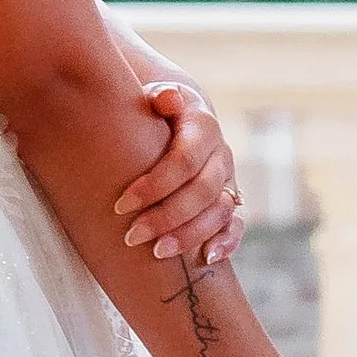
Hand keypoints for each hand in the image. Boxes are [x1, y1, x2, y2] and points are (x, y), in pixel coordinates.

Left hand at [114, 74, 243, 269]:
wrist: (179, 121)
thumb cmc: (154, 112)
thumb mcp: (154, 96)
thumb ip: (159, 96)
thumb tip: (165, 99)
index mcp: (202, 127)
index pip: (183, 161)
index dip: (153, 185)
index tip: (120, 205)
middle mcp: (220, 155)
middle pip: (202, 191)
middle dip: (167, 217)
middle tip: (132, 237)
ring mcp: (228, 180)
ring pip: (219, 212)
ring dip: (190, 235)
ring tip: (157, 252)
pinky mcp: (230, 202)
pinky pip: (236, 226)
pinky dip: (226, 243)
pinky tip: (206, 260)